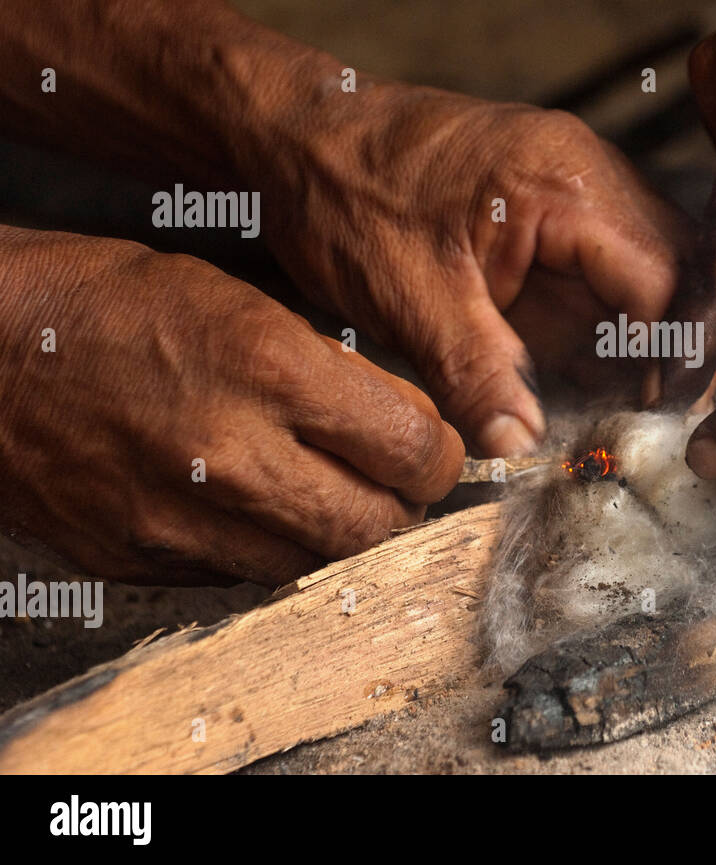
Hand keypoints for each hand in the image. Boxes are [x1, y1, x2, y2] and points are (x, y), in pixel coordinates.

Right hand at [0, 230, 463, 585]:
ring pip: (318, 564)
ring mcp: (181, 517)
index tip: (434, 449)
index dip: (440, 454)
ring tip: (326, 493)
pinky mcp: (141, 558)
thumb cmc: (111, 305)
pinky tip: (258, 510)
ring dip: (340, 536)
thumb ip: (335, 373)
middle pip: (377, 525)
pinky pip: (245, 577)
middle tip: (394, 481)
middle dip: (402, 505)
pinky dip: (271, 550)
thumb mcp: (241, 302)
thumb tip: (411, 430)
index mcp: (269, 367)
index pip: (414, 448)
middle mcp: (231, 452)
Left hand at [256, 81, 715, 454]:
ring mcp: (578, 211)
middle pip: (688, 281)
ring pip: (658, 293)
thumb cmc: (339, 188)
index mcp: (567, 183)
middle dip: (711, 359)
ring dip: (671, 362)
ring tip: (688, 437)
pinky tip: (626, 410)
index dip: (686, 359)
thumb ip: (474, 369)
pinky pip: (608, 302)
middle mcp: (592, 187)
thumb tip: (525, 445)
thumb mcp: (403, 290)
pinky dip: (622, 356)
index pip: (667, 279)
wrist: (291, 138)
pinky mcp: (554, 239)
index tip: (683, 430)